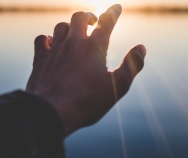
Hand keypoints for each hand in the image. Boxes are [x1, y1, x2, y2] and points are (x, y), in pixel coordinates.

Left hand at [26, 4, 145, 135]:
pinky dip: (48, 38)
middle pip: (80, 17)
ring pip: (61, 26)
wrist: (52, 112)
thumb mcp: (118, 86)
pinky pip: (42, 39)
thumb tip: (142, 48)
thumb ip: (132, 65)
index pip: (106, 22)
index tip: (117, 7)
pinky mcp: (41, 59)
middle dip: (89, 16)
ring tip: (75, 33)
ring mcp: (55, 50)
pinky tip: (52, 43)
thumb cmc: (88, 101)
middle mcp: (74, 43)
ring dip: (70, 26)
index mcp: (94, 47)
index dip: (113, 12)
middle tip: (94, 21)